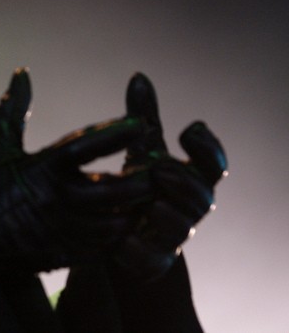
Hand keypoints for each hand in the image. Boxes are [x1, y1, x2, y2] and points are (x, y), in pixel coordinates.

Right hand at [0, 68, 150, 272]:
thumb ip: (13, 109)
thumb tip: (21, 73)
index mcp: (42, 168)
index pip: (85, 146)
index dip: (115, 133)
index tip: (140, 122)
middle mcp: (57, 198)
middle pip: (116, 188)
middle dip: (142, 179)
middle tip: (157, 167)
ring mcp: (65, 229)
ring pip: (119, 220)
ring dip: (137, 208)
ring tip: (150, 195)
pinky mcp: (69, 253)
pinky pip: (109, 246)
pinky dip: (124, 232)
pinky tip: (129, 220)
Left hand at [113, 73, 227, 279]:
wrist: (125, 232)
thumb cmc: (141, 183)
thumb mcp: (141, 150)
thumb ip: (143, 118)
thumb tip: (138, 76)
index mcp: (192, 178)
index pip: (214, 164)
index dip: (208, 148)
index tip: (189, 128)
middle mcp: (189, 208)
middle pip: (202, 198)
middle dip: (184, 182)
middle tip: (159, 169)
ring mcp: (172, 235)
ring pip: (182, 228)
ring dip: (167, 214)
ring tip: (150, 204)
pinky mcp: (151, 260)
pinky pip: (150, 259)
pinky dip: (138, 249)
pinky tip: (123, 239)